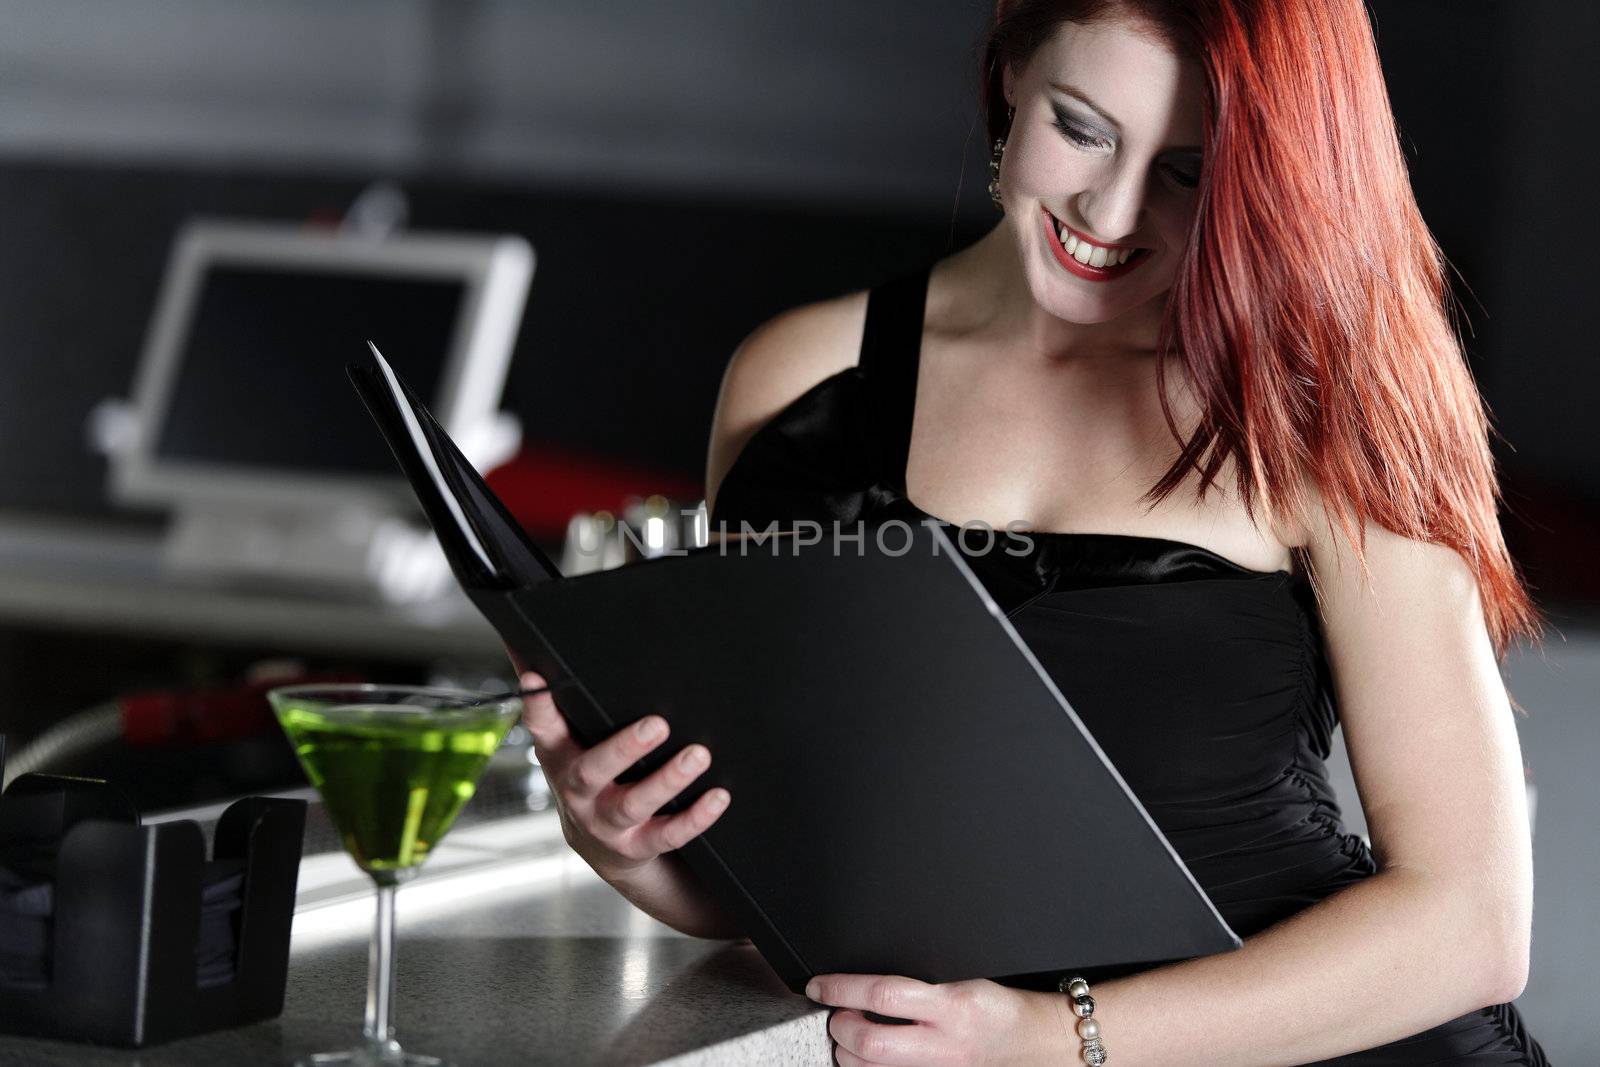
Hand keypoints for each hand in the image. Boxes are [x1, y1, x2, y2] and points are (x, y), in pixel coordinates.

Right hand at [516, 670, 730, 881]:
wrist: (601, 845)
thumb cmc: (590, 773)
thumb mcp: (568, 739)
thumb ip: (554, 697)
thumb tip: (523, 640)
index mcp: (560, 756)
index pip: (544, 727)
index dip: (538, 705)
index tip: (538, 679)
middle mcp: (579, 792)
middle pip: (593, 771)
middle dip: (625, 748)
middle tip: (658, 724)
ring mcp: (607, 822)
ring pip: (635, 804)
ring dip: (668, 781)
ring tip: (698, 756)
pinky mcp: (638, 845)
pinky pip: (669, 835)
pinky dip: (695, 817)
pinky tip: (719, 796)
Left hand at [805, 973, 1065, 1066]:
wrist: (1032, 1045)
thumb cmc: (996, 1009)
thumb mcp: (961, 980)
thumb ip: (918, 982)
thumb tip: (866, 981)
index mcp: (951, 1005)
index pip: (883, 994)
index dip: (842, 989)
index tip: (819, 986)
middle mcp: (944, 1044)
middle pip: (870, 1042)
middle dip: (840, 1027)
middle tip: (837, 1015)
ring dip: (848, 1054)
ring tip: (851, 1037)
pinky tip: (869, 1059)